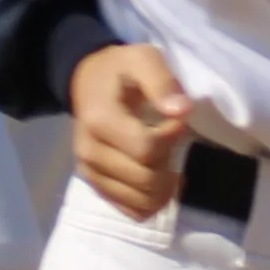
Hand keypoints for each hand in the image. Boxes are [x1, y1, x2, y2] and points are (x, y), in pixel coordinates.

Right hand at [71, 40, 193, 220]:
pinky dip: (153, 201)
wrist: (88, 83)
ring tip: (169, 162)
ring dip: (165, 187)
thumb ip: (162, 81)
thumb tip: (181, 111)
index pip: (146, 149)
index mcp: (99, 120)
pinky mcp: (97, 187)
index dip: (172, 139)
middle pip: (145, 179)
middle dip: (170, 165)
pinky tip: (162, 181)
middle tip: (173, 142)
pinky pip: (132, 210)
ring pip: (141, 201)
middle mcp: (89, 153)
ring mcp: (91, 174)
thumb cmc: (120, 71)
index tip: (179, 123)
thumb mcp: (142, 59)